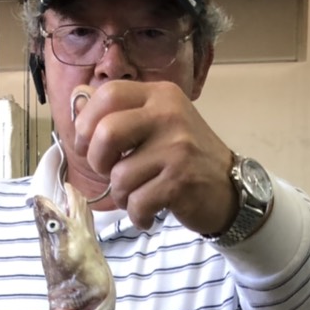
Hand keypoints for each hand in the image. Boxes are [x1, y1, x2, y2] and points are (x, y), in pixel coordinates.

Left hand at [70, 81, 236, 234]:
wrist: (230, 190)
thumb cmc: (187, 159)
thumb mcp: (161, 124)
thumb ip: (126, 115)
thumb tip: (79, 110)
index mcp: (160, 95)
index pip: (108, 94)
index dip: (85, 123)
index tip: (86, 145)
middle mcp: (168, 114)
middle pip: (106, 133)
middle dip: (97, 161)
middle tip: (109, 173)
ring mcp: (176, 147)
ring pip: (120, 177)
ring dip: (121, 196)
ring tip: (137, 197)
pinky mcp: (179, 180)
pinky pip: (137, 202)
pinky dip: (137, 216)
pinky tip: (148, 214)